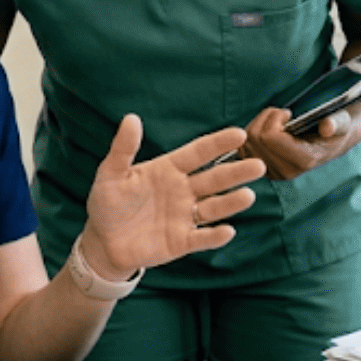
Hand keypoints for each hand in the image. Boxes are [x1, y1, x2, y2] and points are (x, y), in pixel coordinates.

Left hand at [78, 116, 261, 279]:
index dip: (218, 144)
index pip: (198, 153)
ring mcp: (183, 217)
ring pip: (213, 207)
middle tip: (258, 165)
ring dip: (231, 202)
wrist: (102, 242)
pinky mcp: (181, 242)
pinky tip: (227, 230)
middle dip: (235, 172)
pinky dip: (214, 236)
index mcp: (168, 170)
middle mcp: (182, 191)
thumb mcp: (111, 173)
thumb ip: (123, 148)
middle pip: (214, 179)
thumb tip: (131, 118)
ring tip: (248, 196)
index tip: (239, 134)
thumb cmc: (107, 203)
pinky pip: (201, 238)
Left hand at [240, 106, 355, 181]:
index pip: (270, 138)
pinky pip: (242, 149)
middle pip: (255, 138)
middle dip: (265, 118)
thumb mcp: (341, 123)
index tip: (287, 113)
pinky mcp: (263, 169)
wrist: (331, 144)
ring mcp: (272, 173)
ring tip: (276, 121)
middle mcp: (286, 171)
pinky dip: (250, 134)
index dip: (274, 118)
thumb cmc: (335, 129)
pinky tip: (266, 129)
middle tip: (282, 114)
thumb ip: (336, 123)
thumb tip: (327, 127)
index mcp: (303, 160)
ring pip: (245, 143)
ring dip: (257, 124)